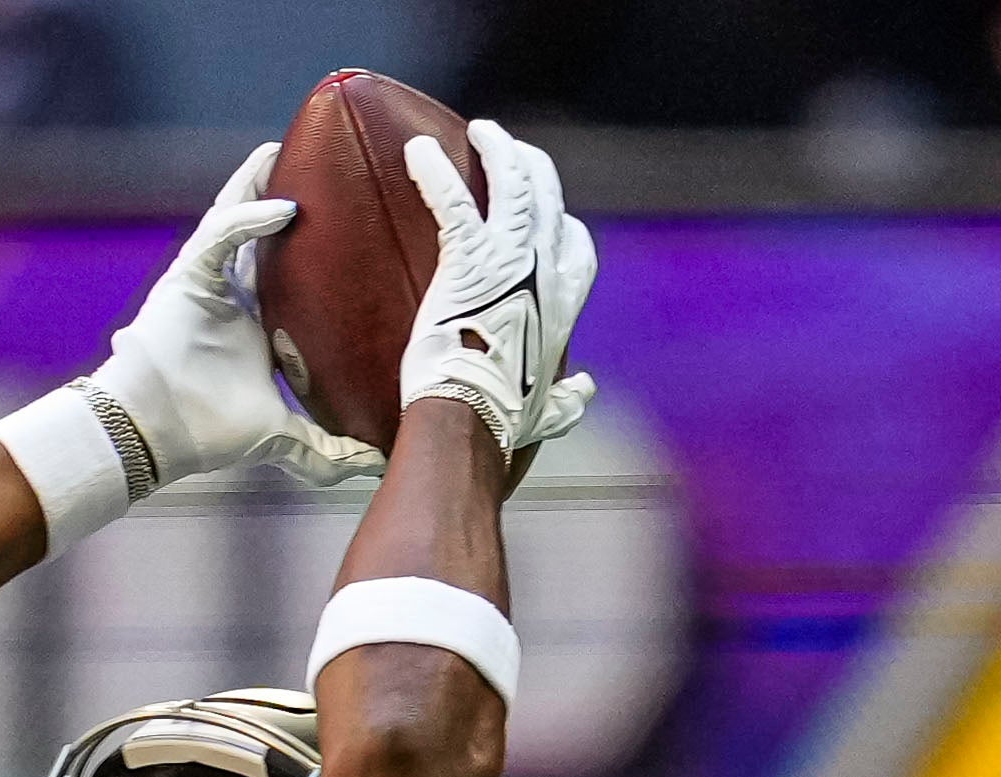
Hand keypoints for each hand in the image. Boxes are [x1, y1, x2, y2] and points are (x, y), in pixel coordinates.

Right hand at [79, 141, 340, 491]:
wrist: (154, 435)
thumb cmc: (204, 431)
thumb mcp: (280, 434)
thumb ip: (324, 448)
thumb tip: (374, 463)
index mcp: (253, 320)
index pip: (287, 269)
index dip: (311, 244)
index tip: (351, 221)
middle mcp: (229, 292)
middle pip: (258, 229)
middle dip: (281, 192)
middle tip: (321, 163)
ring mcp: (204, 279)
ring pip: (233, 215)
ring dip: (258, 181)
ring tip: (286, 150)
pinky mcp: (186, 276)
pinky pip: (221, 235)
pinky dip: (250, 217)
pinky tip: (285, 204)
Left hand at [395, 119, 599, 458]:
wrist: (473, 422)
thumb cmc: (505, 422)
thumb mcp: (550, 410)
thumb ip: (569, 397)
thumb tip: (584, 392)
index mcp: (565, 302)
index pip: (575, 245)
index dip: (560, 223)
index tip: (548, 213)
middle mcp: (548, 269)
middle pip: (548, 195)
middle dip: (530, 165)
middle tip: (508, 148)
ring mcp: (512, 260)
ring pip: (513, 181)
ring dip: (497, 148)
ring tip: (480, 130)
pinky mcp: (470, 260)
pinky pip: (454, 201)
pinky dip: (434, 172)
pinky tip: (416, 153)